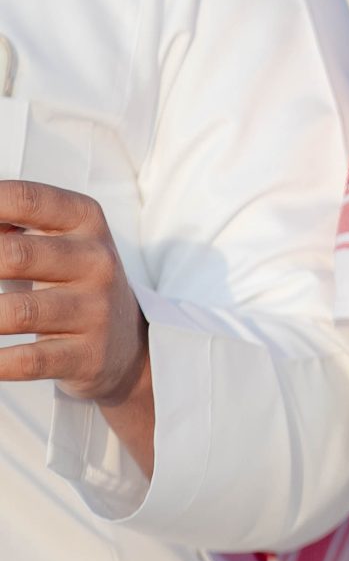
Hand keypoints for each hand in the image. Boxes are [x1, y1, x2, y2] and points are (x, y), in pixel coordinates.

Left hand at [0, 180, 154, 472]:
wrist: (125, 342)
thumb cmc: (72, 279)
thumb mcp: (56, 239)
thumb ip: (12, 222)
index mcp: (85, 220)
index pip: (24, 200)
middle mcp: (96, 261)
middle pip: (14, 256)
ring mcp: (95, 310)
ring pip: (17, 313)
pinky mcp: (87, 355)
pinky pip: (28, 361)